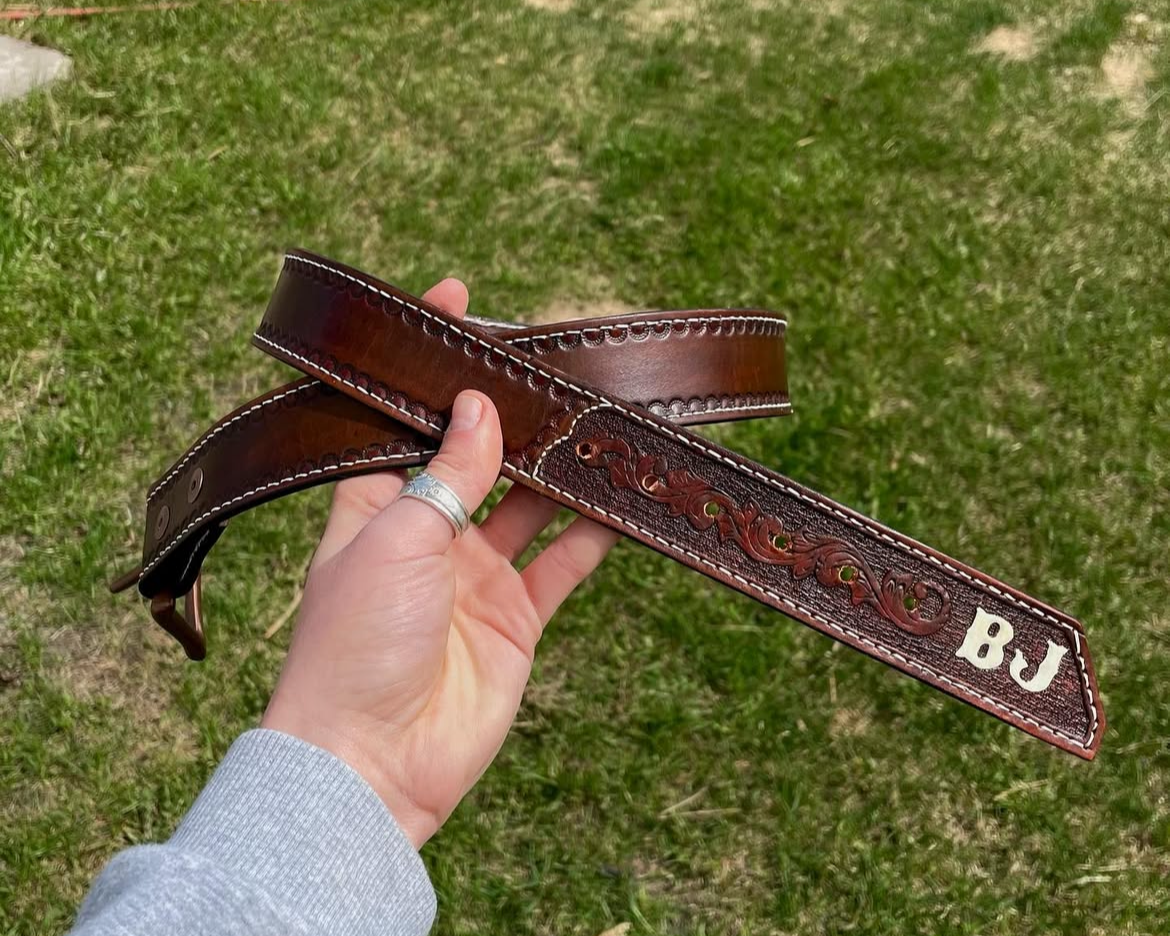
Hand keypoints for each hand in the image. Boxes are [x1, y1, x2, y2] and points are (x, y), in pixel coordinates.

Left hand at [260, 278, 618, 847]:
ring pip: (531, 502)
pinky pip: (564, 562)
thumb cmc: (356, 645)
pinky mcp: (517, 619)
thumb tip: (477, 404)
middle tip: (562, 364)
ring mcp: (475, 576)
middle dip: (515, 411)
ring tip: (603, 420)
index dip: (429, 363)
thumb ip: (446, 471)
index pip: (405, 416)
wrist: (375, 763)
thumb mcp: (394, 537)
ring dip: (564, 468)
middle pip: (479, 453)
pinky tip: (623, 498)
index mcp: (374, 504)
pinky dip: (595, 533)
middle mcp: (427, 533)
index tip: (457, 301)